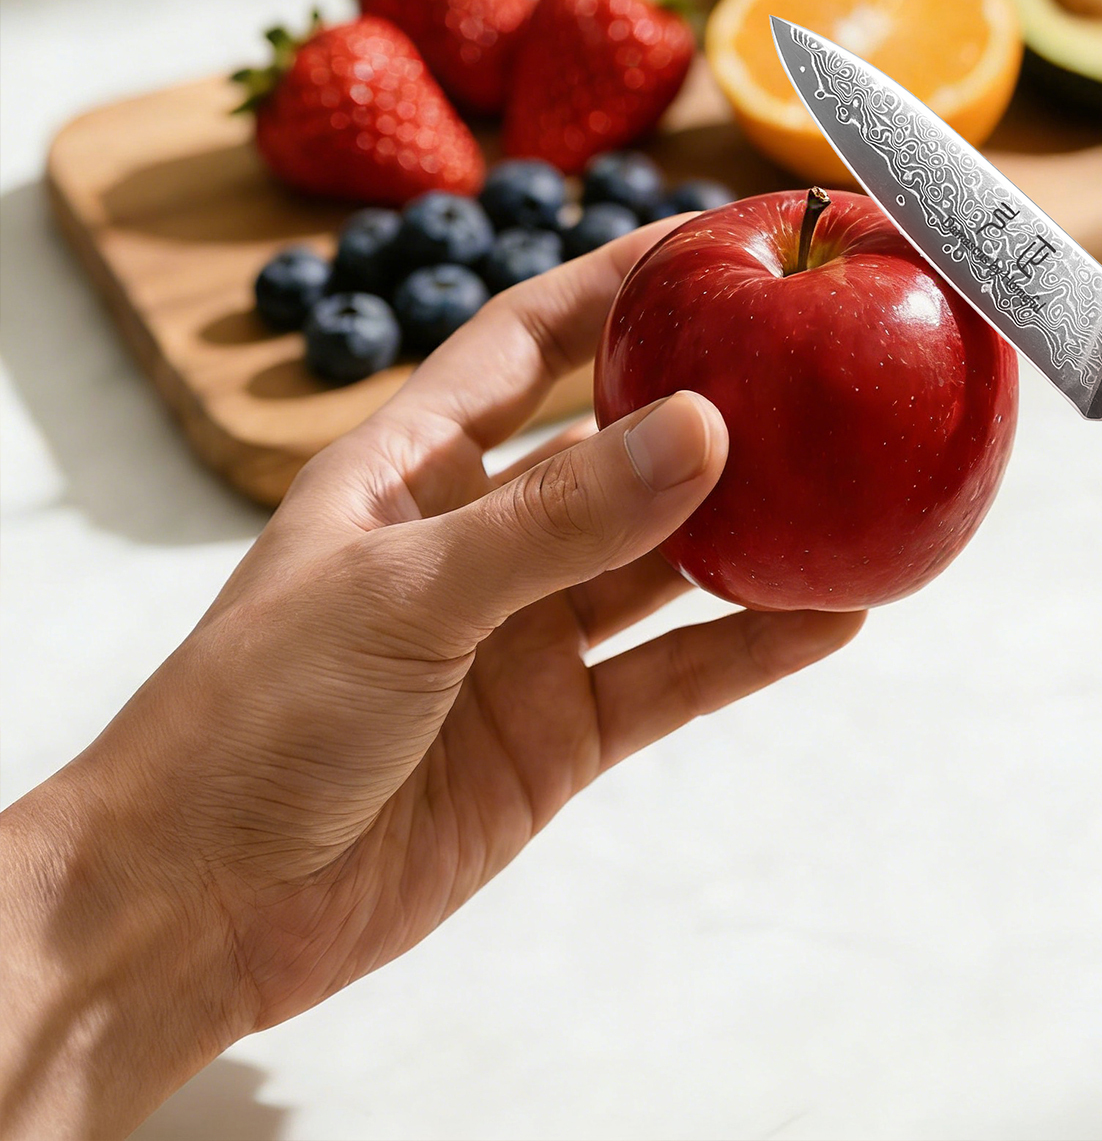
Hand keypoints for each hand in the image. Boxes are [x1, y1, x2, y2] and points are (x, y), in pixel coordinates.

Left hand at [0, 222, 863, 1138]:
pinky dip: (751, 650)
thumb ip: (557, 518)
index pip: (525, 340)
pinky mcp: (559, 732)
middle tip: (813, 367)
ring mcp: (526, 638)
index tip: (707, 240)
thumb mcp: (404, 595)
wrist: (202, 910)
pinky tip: (830, 618)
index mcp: (415, 468)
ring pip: (662, 567)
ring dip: (750, 536)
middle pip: (616, 450)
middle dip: (709, 409)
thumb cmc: (252, 720)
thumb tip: (701, 429)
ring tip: (850, 491)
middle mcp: (481, 540)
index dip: (613, 284)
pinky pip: (674, 676)